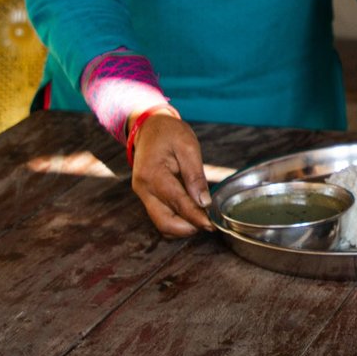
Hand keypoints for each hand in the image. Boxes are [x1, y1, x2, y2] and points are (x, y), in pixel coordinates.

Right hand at [130, 109, 211, 237]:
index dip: (196, 217)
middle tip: (209, 222)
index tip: (212, 224)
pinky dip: (177, 220)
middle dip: (188, 228)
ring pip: (162, 223)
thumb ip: (195, 175)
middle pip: (164, 223)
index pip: (178, 204)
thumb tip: (204, 202)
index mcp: (153, 175)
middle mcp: (144, 189)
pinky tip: (192, 211)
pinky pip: (161, 216)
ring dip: (183, 226)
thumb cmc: (169, 133)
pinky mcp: (147, 196)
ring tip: (203, 216)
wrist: (149, 127)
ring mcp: (143, 195)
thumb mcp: (188, 146)